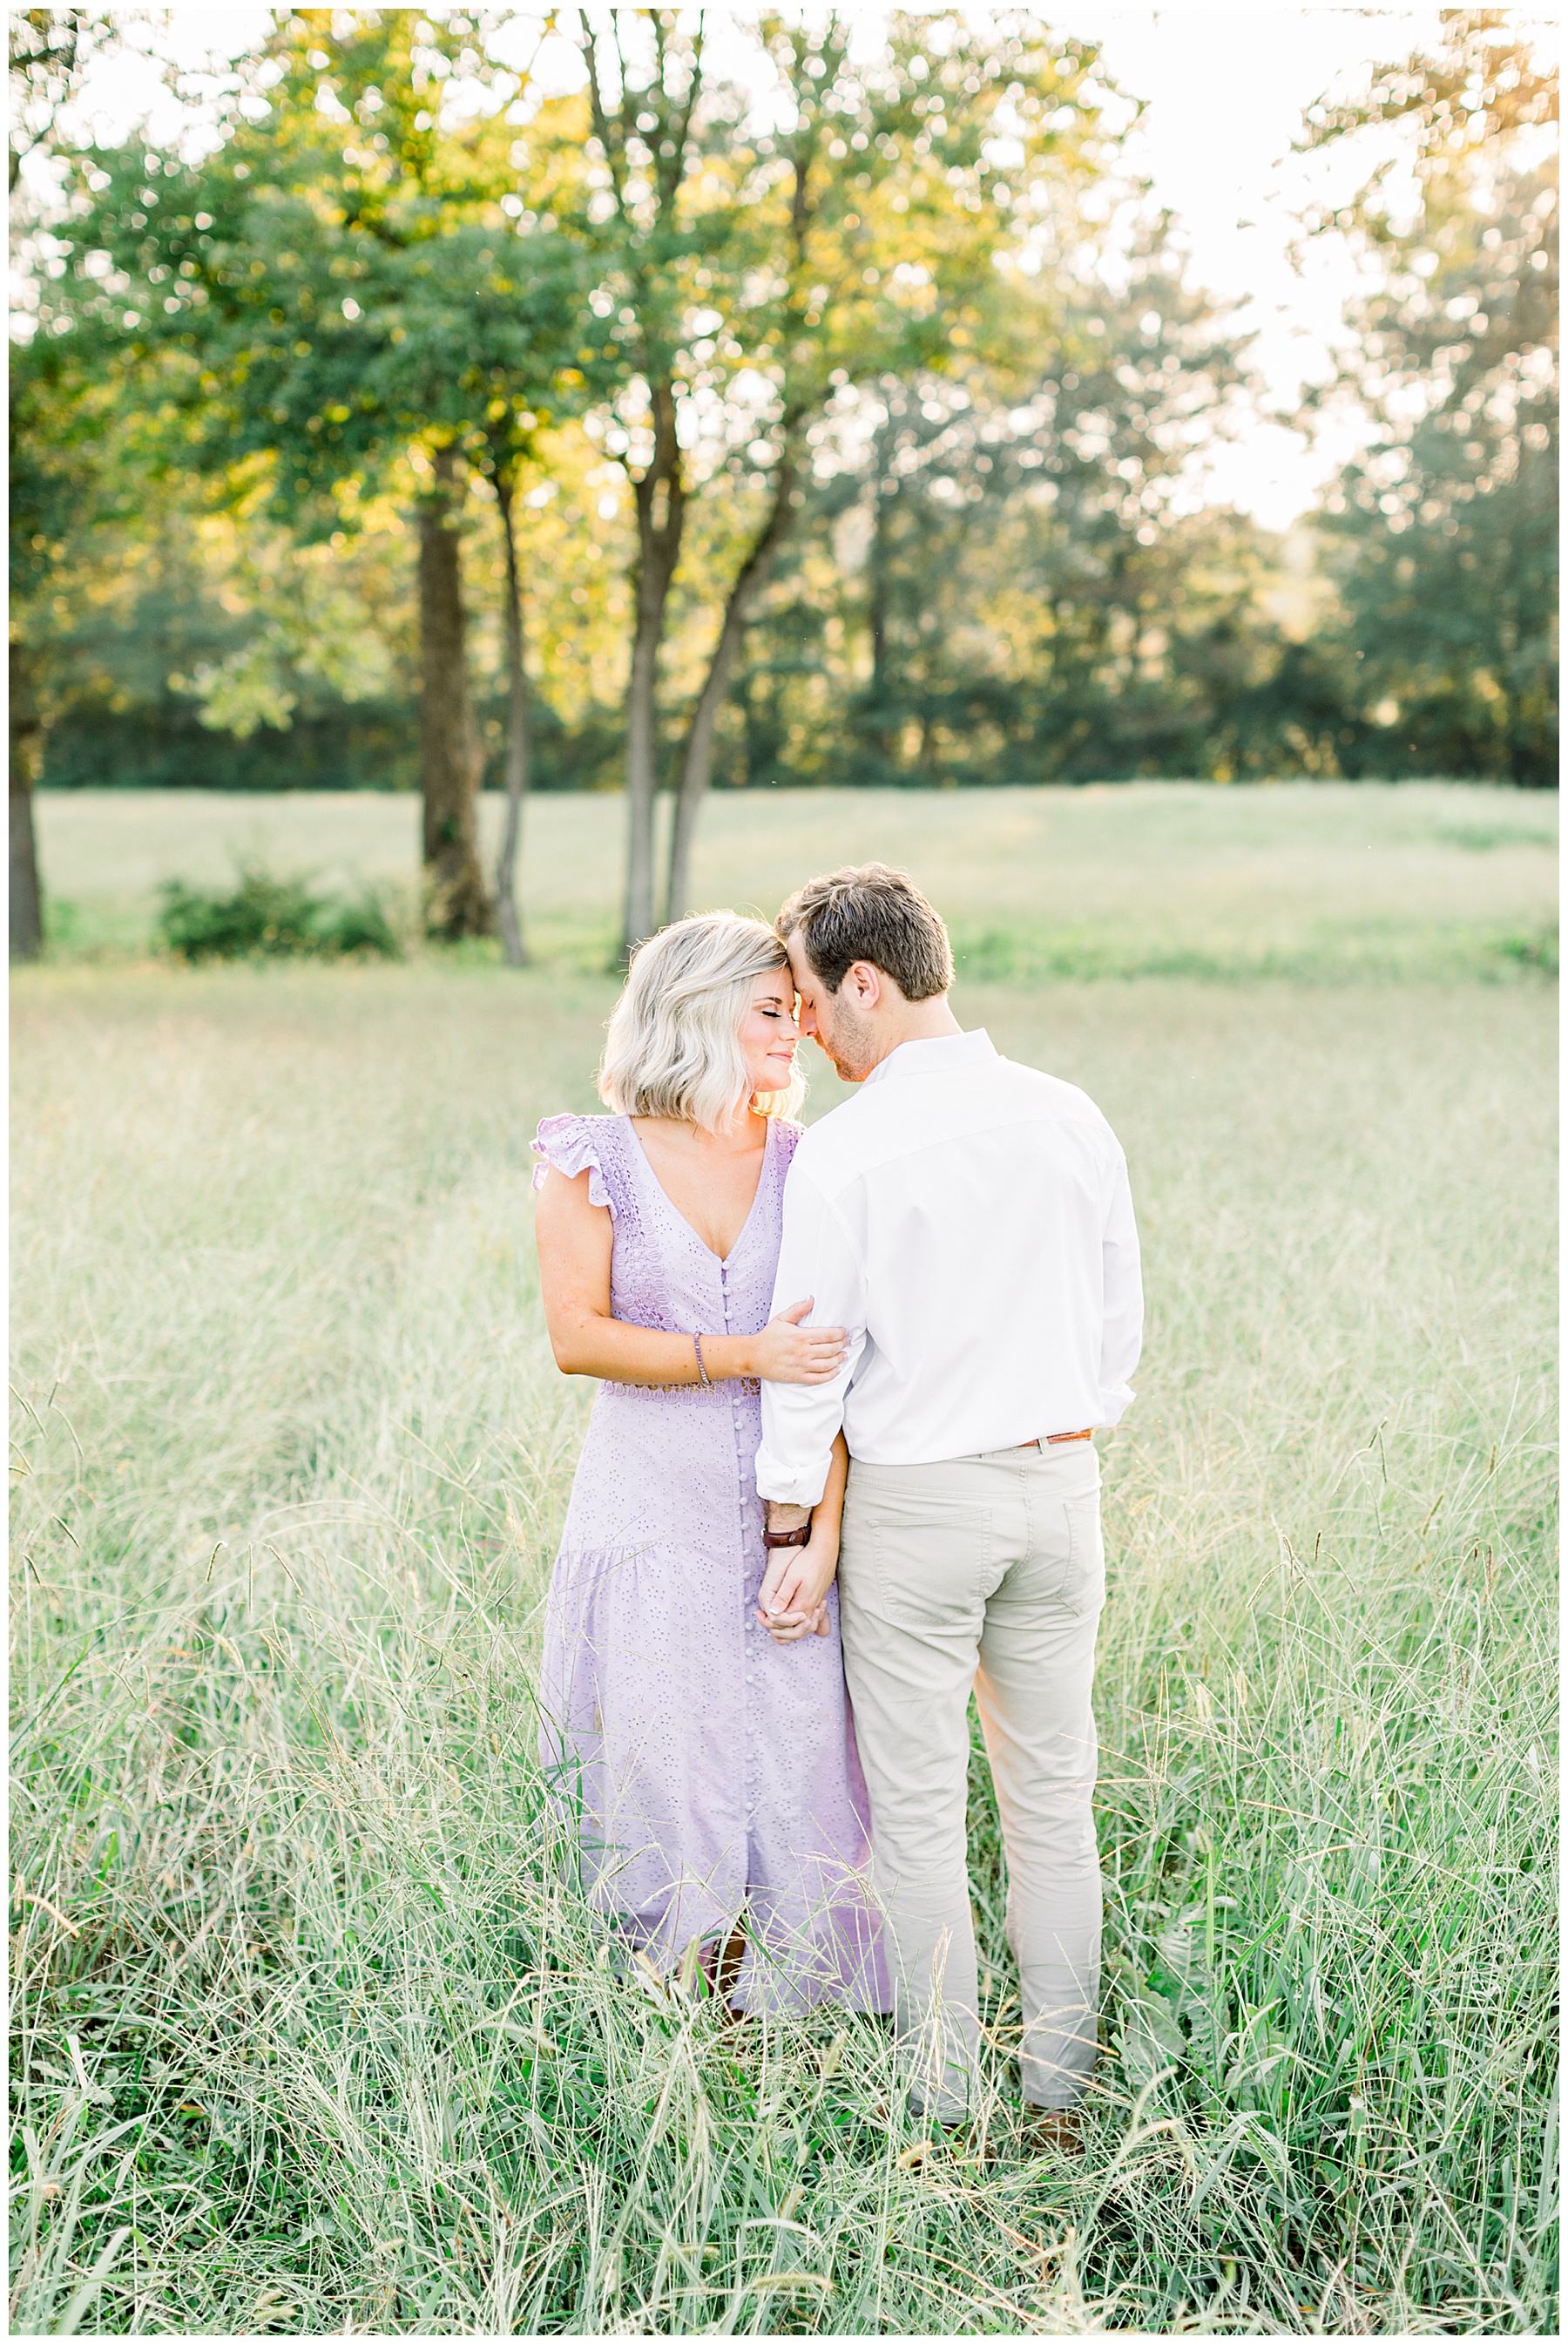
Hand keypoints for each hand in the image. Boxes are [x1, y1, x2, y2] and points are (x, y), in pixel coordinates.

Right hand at [749, 1298, 847, 1385]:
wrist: (753, 1356)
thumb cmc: (767, 1338)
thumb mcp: (781, 1319)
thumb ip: (798, 1309)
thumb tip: (810, 1299)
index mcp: (801, 1336)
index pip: (828, 1335)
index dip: (840, 1334)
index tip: (843, 1333)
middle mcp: (803, 1352)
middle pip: (831, 1349)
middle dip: (842, 1345)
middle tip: (846, 1342)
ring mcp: (801, 1365)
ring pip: (828, 1364)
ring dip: (839, 1359)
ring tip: (843, 1355)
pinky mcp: (798, 1377)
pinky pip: (819, 1378)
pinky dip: (830, 1375)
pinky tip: (835, 1370)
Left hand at [757, 1526, 838, 1642]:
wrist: (825, 1551)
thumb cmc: (808, 1561)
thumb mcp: (792, 1577)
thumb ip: (783, 1596)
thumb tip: (773, 1612)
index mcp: (803, 1605)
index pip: (784, 1624)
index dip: (770, 1622)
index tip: (759, 1613)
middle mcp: (810, 1609)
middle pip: (794, 1632)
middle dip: (778, 1631)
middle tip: (762, 1618)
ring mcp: (815, 1606)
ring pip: (801, 1629)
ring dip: (787, 1629)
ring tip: (771, 1621)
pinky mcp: (816, 1602)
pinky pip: (807, 1621)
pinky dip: (796, 1624)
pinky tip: (786, 1616)